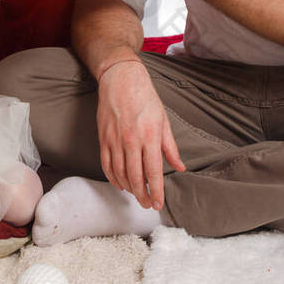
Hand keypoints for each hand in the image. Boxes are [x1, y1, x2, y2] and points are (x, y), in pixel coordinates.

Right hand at [97, 59, 184, 209]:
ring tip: (136, 195)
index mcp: (150, 136)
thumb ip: (170, 147)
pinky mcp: (103, 137)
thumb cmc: (145, 97)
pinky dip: (112, 178)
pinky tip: (119, 183)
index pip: (153, 172)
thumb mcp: (163, 120)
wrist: (121, 78)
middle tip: (148, 204)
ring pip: (120, 174)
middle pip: (136, 177)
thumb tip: (180, 167)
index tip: (158, 204)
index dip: (156, 191)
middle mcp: (131, 140)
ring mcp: (115, 140)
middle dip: (143, 195)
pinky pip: (106, 164)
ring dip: (129, 189)